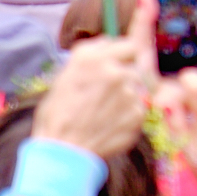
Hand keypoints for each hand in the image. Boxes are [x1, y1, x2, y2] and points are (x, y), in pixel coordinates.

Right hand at [33, 18, 154, 160]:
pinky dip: (128, 116)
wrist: (63, 152)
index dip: (125, 57)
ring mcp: (129, 92)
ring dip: (127, 97)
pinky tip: (109, 125)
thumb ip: (90, 57)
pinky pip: (139, 109)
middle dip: (125, 79)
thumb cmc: (57, 115)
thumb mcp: (65, 76)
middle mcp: (114, 71)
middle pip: (134, 68)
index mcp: (92, 58)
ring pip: (136, 89)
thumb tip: (109, 43)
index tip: (119, 66)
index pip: (129, 46)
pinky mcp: (138, 114)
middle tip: (107, 96)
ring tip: (104, 114)